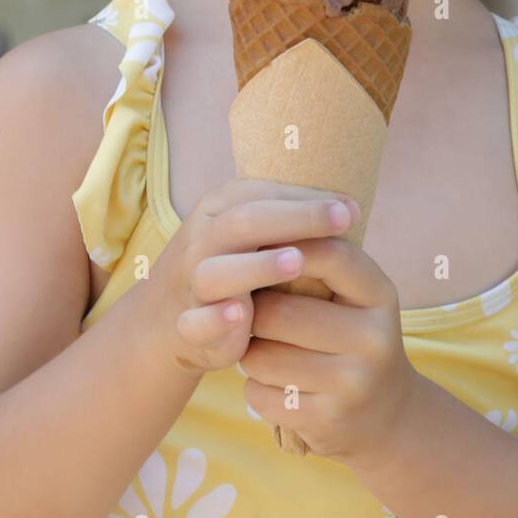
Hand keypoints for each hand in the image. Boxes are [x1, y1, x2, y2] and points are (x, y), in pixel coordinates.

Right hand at [146, 178, 361, 378]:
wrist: (166, 315)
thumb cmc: (233, 263)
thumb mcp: (254, 233)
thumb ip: (291, 219)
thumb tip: (350, 208)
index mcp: (221, 207)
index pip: (265, 193)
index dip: (308, 199)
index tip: (352, 209)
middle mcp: (203, 238)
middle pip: (246, 221)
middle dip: (297, 219)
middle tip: (340, 221)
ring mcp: (191, 281)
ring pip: (217, 271)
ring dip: (258, 266)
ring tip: (297, 261)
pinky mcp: (188, 323)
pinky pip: (196, 321)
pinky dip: (216, 318)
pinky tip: (241, 314)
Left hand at [238, 233, 420, 467]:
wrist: (388, 415)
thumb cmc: (353, 336)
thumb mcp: (354, 296)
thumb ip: (319, 262)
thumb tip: (255, 226)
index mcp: (380, 294)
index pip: (331, 254)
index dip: (286, 245)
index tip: (256, 244)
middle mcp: (373, 338)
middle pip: (280, 312)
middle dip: (254, 311)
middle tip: (249, 311)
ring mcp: (353, 383)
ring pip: (262, 357)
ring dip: (249, 352)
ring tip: (263, 349)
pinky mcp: (328, 421)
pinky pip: (260, 394)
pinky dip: (255, 388)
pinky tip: (275, 384)